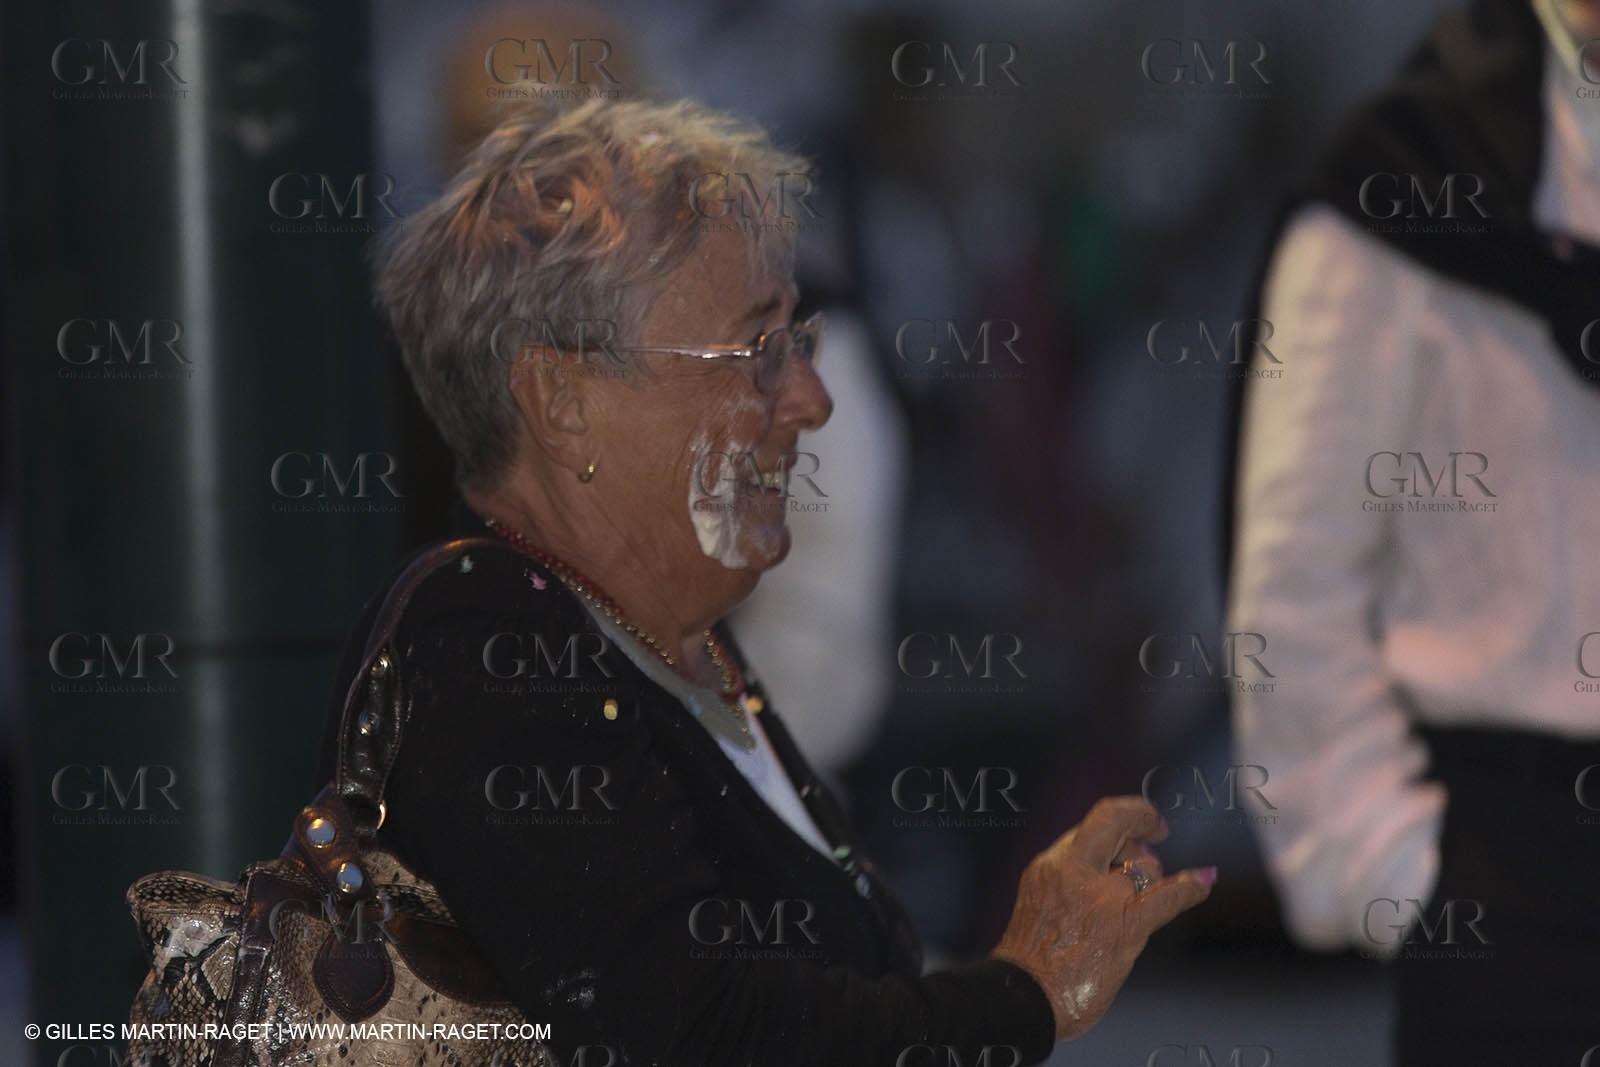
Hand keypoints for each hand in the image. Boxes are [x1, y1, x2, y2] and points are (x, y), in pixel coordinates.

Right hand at [990, 795, 1214, 1039]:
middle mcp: (1072, 872)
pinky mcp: (1123, 927)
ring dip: (1155, 874)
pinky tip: (1204, 880)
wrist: (1022, 997)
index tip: (1136, 822)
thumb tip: (1111, 869)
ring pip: (1143, 864)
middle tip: (1157, 827)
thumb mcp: (1040, 902)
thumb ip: (1069, 880)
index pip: (1090, 827)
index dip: (1120, 818)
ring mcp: (1099, 898)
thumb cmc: (1030, 961)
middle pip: (1113, 823)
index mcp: (1049, 866)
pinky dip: (1190, 887)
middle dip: (1140, 818)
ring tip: (1157, 889)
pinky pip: (1166, 897)